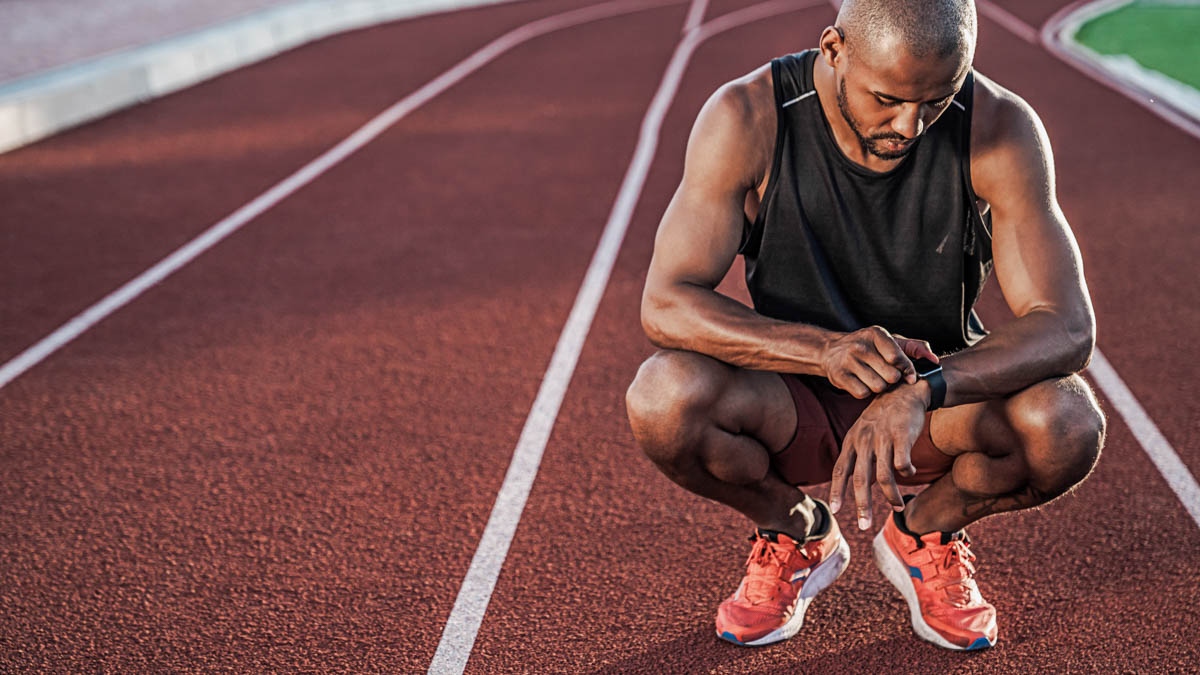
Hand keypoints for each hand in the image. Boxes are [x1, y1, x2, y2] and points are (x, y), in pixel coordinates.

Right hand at [820, 326, 937, 397]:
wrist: (831, 351)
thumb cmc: (868, 347)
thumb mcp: (890, 341)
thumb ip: (914, 348)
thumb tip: (934, 360)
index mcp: (875, 333)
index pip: (897, 357)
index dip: (907, 370)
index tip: (909, 376)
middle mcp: (860, 346)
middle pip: (890, 376)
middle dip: (892, 379)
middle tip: (886, 375)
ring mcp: (847, 361)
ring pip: (878, 386)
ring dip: (880, 386)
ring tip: (874, 378)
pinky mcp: (839, 376)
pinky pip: (863, 393)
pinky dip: (866, 391)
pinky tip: (862, 382)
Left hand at [828, 381, 930, 529]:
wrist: (903, 391)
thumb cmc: (883, 417)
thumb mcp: (862, 431)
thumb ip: (857, 455)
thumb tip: (858, 484)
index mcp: (852, 441)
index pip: (840, 470)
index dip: (837, 491)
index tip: (835, 510)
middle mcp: (864, 441)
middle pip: (860, 479)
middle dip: (862, 505)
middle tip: (864, 526)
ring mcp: (882, 438)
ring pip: (885, 477)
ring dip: (891, 496)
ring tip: (897, 507)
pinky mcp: (902, 435)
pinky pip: (903, 464)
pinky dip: (907, 473)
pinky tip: (910, 472)